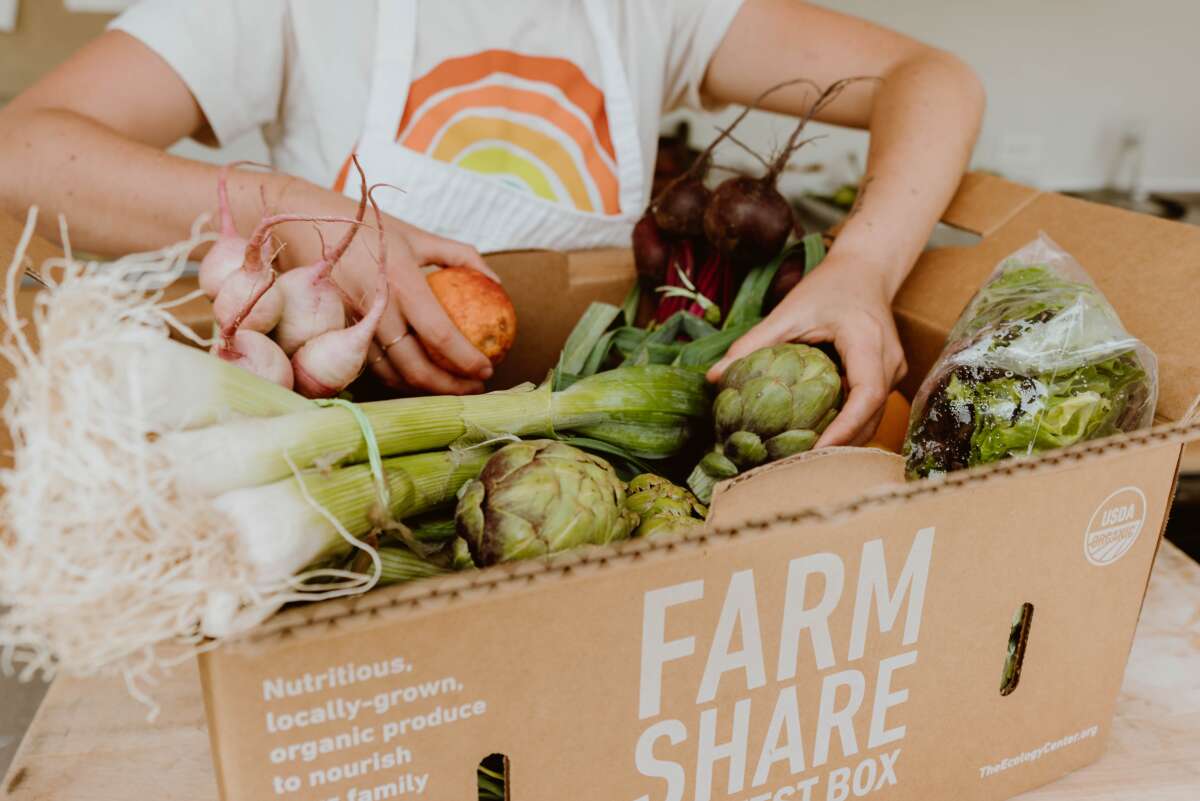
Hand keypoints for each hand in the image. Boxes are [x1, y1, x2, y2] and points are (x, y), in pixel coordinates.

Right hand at [346, 225, 496, 395]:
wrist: (301, 223)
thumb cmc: (367, 227)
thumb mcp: (417, 235)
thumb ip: (461, 256)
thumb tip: (497, 282)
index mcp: (400, 280)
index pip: (439, 334)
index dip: (466, 359)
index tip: (488, 369)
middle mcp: (376, 307)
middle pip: (415, 366)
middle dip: (449, 387)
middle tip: (474, 388)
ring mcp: (352, 322)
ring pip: (391, 374)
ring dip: (424, 389)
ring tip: (452, 389)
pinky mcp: (336, 332)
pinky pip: (372, 366)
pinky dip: (397, 379)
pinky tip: (418, 379)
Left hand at [707, 254, 906, 446]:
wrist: (865, 269)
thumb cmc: (827, 286)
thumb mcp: (787, 311)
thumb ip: (752, 344)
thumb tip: (714, 379)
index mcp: (867, 340)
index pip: (867, 394)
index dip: (846, 426)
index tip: (817, 450)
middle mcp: (889, 359)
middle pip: (872, 416)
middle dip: (840, 445)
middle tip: (799, 467)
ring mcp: (894, 370)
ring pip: (874, 418)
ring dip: (844, 441)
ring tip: (805, 462)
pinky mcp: (888, 376)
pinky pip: (871, 410)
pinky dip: (847, 427)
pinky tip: (818, 441)